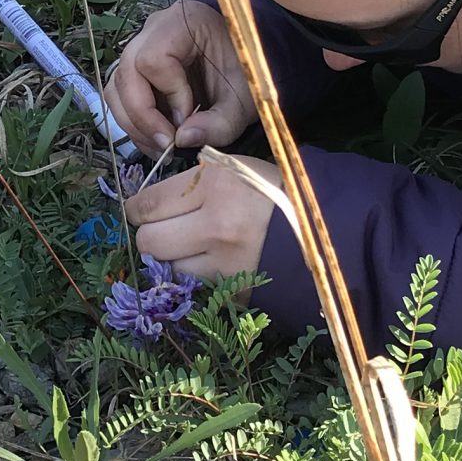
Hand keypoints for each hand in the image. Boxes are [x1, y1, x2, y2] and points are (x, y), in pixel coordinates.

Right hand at [105, 0, 252, 152]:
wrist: (245, 59)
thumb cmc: (246, 71)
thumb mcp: (244, 101)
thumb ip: (219, 123)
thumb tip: (182, 140)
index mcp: (184, 22)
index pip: (153, 59)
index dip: (168, 94)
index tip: (188, 117)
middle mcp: (154, 29)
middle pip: (125, 74)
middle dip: (142, 117)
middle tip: (167, 144)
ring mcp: (140, 46)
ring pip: (116, 88)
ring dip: (133, 123)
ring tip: (161, 146)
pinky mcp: (135, 67)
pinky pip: (120, 96)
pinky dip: (134, 121)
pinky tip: (156, 138)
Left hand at [124, 155, 278, 279]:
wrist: (326, 230)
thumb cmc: (276, 193)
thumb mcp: (236, 170)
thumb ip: (194, 182)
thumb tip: (148, 203)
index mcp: (215, 184)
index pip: (148, 203)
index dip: (136, 210)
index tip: (138, 212)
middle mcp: (216, 224)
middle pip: (149, 240)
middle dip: (150, 236)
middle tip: (163, 231)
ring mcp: (226, 262)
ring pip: (169, 268)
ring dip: (174, 260)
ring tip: (194, 248)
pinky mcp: (235, 290)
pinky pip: (196, 287)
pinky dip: (198, 278)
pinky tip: (215, 264)